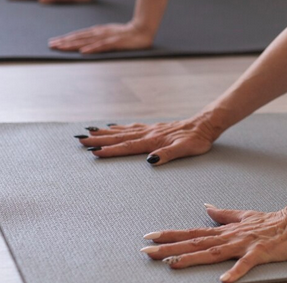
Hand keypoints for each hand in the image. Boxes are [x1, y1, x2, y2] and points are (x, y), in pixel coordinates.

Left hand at [48, 21, 154, 53]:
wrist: (142, 30)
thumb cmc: (126, 34)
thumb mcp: (108, 34)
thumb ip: (97, 37)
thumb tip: (84, 43)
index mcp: (97, 31)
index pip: (78, 35)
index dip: (65, 38)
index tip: (53, 42)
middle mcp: (99, 33)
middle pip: (79, 37)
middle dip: (64, 41)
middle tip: (51, 45)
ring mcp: (107, 37)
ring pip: (86, 41)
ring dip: (73, 45)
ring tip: (61, 48)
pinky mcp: (115, 42)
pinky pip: (102, 46)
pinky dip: (92, 48)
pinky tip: (83, 51)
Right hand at [75, 116, 220, 164]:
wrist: (206, 124)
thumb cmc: (197, 140)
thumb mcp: (186, 149)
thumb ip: (168, 154)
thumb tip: (150, 160)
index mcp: (154, 140)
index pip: (128, 146)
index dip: (110, 150)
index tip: (93, 152)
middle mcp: (149, 133)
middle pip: (120, 137)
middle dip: (100, 139)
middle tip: (80, 139)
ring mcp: (151, 129)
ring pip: (123, 131)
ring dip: (106, 132)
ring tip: (90, 131)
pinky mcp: (154, 128)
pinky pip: (132, 127)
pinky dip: (119, 128)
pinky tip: (113, 127)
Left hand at [140, 205, 286, 281]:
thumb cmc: (271, 222)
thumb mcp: (243, 216)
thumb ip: (223, 214)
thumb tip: (206, 207)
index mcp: (225, 231)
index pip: (192, 232)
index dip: (170, 235)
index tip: (149, 237)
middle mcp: (229, 237)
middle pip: (195, 242)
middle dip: (170, 247)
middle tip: (147, 252)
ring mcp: (243, 244)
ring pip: (212, 252)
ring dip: (191, 258)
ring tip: (171, 264)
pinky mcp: (259, 253)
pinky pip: (245, 264)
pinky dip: (234, 272)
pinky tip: (223, 282)